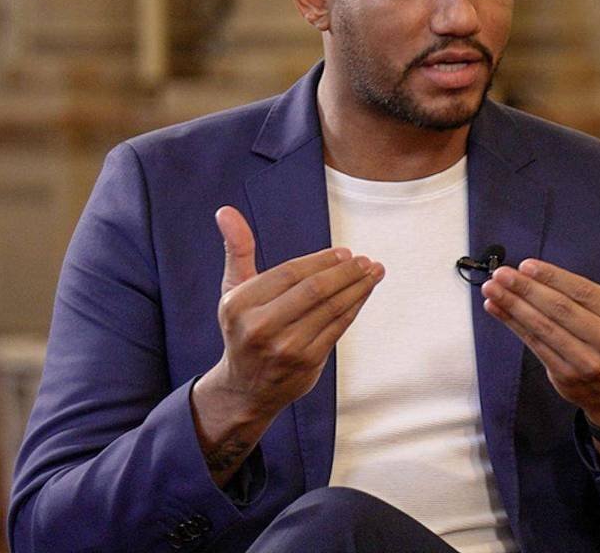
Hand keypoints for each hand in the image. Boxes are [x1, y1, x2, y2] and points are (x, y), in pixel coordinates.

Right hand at [205, 205, 383, 417]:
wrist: (245, 388)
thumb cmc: (243, 328)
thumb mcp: (233, 289)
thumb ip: (237, 249)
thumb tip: (225, 210)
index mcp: (239, 304)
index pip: (290, 273)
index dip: (321, 260)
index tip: (345, 252)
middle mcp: (260, 327)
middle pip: (314, 290)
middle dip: (346, 272)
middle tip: (366, 261)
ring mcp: (284, 347)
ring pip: (331, 308)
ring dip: (358, 287)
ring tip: (374, 272)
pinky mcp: (306, 363)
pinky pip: (338, 328)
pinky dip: (355, 307)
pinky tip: (364, 294)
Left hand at [480, 249, 599, 428]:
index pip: (585, 293)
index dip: (554, 278)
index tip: (527, 265)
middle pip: (561, 310)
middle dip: (527, 289)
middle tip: (501, 272)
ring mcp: (589, 364)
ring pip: (544, 328)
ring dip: (513, 306)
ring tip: (492, 287)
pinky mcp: (567, 377)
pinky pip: (534, 345)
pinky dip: (512, 324)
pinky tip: (496, 307)